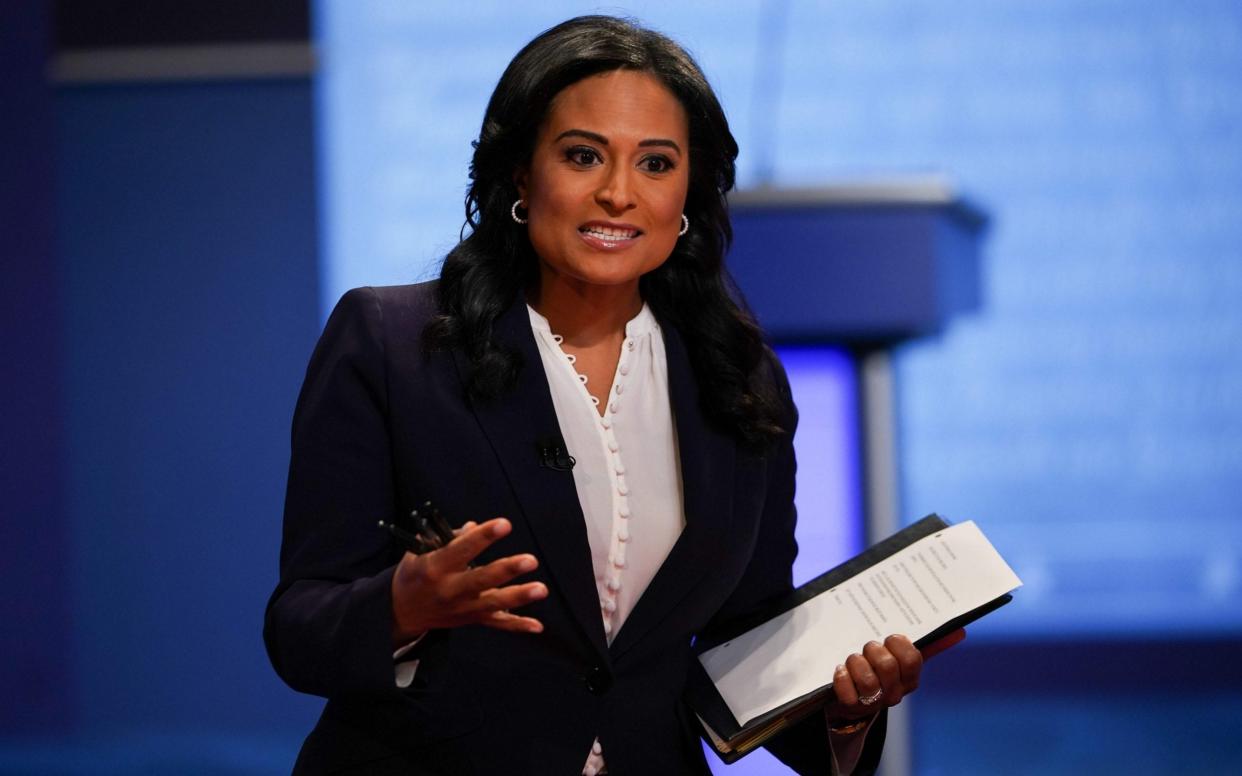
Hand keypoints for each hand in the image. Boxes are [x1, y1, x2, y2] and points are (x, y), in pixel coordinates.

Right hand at [391, 517, 546, 643]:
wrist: (400, 611)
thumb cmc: (414, 573)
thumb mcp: (420, 550)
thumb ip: (449, 538)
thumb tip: (476, 526)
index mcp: (435, 566)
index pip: (462, 549)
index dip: (483, 536)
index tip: (504, 524)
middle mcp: (450, 589)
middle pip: (482, 580)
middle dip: (507, 570)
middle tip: (530, 560)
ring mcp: (462, 607)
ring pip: (493, 603)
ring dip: (519, 597)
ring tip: (541, 589)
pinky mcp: (471, 619)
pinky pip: (497, 623)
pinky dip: (518, 625)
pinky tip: (538, 626)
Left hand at [825, 629, 965, 725]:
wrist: (852, 700)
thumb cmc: (879, 671)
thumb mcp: (902, 658)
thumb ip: (929, 645)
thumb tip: (959, 631)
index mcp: (910, 679)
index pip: (912, 659)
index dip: (897, 643)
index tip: (889, 639)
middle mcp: (895, 694)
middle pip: (887, 666)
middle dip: (873, 649)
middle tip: (868, 648)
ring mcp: (874, 702)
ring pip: (867, 680)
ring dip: (856, 662)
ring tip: (853, 659)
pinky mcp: (852, 708)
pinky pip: (847, 692)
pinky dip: (842, 677)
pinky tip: (841, 670)